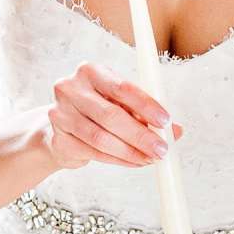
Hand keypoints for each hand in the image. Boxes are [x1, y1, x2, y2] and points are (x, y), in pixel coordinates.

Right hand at [38, 62, 179, 171]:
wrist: (59, 129)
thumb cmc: (96, 110)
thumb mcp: (120, 103)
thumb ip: (145, 113)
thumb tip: (175, 131)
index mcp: (90, 71)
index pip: (122, 87)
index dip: (146, 105)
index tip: (165, 121)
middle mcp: (71, 88)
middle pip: (111, 115)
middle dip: (141, 135)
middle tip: (161, 149)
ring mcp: (60, 113)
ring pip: (101, 138)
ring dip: (130, 152)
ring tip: (149, 159)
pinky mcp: (58, 138)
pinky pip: (93, 153)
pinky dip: (118, 160)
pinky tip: (134, 162)